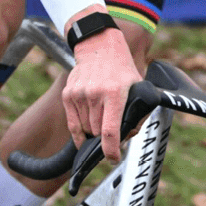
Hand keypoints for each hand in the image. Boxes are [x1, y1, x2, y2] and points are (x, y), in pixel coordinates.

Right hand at [61, 26, 143, 160]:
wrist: (99, 46)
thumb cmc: (122, 69)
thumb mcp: (138, 86)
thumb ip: (137, 112)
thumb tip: (128, 136)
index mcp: (115, 92)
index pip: (110, 130)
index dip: (111, 150)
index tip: (113, 158)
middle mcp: (94, 94)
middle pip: (97, 132)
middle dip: (105, 138)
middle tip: (112, 132)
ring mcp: (79, 94)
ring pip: (85, 130)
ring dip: (94, 132)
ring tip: (102, 121)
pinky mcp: (68, 95)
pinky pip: (73, 124)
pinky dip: (80, 131)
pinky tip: (86, 132)